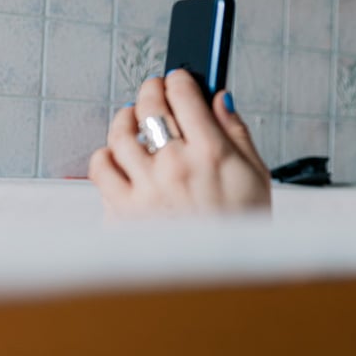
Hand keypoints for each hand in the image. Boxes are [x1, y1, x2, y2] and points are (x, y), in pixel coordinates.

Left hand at [89, 69, 270, 218]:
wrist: (224, 277)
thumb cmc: (243, 227)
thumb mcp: (256, 175)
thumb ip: (236, 132)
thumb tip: (220, 99)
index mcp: (211, 153)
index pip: (184, 96)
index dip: (179, 79)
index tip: (178, 78)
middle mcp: (175, 166)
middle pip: (148, 108)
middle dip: (151, 90)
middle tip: (154, 89)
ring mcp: (145, 189)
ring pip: (119, 135)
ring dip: (125, 118)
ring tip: (132, 118)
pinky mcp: (122, 211)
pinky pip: (100, 169)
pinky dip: (106, 156)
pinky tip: (119, 156)